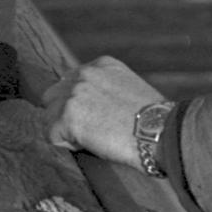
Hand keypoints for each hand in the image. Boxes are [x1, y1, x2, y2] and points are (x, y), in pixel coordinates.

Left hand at [48, 56, 163, 167]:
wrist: (162, 132)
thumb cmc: (156, 121)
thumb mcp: (131, 90)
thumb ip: (108, 90)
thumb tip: (95, 108)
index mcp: (101, 65)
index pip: (71, 81)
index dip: (79, 104)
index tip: (93, 119)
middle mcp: (84, 74)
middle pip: (54, 94)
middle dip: (65, 114)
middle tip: (89, 133)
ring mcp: (74, 94)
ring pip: (49, 115)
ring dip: (65, 131)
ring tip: (92, 141)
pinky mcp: (68, 117)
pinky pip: (52, 136)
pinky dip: (67, 146)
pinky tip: (90, 147)